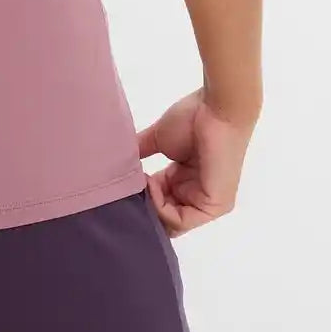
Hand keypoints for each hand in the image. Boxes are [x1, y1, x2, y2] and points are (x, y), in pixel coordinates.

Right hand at [136, 88, 255, 235]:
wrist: (216, 109)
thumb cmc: (192, 119)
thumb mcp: (159, 140)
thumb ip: (140, 154)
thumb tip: (114, 164)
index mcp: (186, 181)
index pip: (160, 204)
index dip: (142, 198)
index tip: (125, 184)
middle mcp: (197, 195)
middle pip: (164, 216)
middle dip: (145, 206)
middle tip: (127, 191)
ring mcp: (207, 204)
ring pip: (170, 222)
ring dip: (150, 205)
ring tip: (140, 183)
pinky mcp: (213, 206)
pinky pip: (180, 220)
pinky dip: (160, 207)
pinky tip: (151, 185)